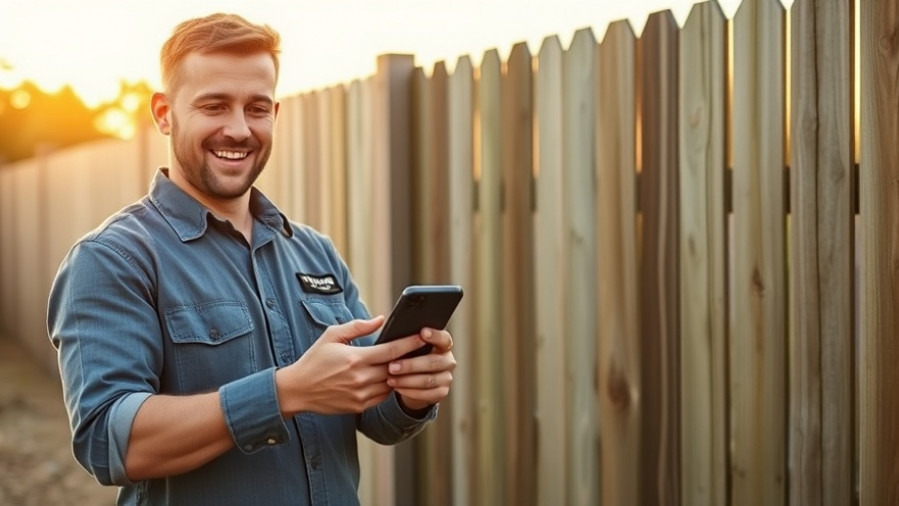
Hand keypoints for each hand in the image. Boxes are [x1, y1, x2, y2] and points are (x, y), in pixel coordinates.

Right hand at [275, 316, 427, 415]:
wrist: (297, 389)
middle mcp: (360, 378)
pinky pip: (383, 396)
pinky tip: (391, 377)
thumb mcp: (332, 336)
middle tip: (422, 349)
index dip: (409, 343)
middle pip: (395, 368)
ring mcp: (360, 394)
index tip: (422, 336)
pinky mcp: (359, 406)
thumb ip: (358, 327)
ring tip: (409, 364)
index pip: (391, 350)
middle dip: (410, 358)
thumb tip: (381, 320)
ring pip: (392, 383)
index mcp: (355, 358)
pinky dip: (389, 386)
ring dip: (401, 374)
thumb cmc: (314, 360)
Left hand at [386, 328, 455, 410]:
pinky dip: (410, 392)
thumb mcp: (409, 346)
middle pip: (433, 362)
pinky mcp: (442, 393)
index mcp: (443, 345)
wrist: (414, 381)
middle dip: (411, 365)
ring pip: (428, 380)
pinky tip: (397, 388)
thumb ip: (407, 338)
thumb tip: (384, 323)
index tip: (422, 332)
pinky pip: (426, 394)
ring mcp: (447, 378)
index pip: (444, 338)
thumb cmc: (409, 357)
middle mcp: (448, 361)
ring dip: (407, 380)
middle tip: (391, 366)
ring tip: (390, 379)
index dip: (435, 336)